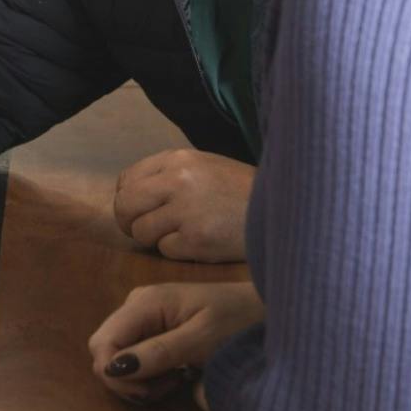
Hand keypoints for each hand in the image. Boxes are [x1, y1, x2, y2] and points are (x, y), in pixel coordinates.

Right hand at [87, 281, 263, 403]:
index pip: (102, 343)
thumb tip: (113, 368)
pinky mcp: (154, 328)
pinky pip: (134, 356)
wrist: (266, 309)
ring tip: (175, 382)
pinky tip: (175, 375)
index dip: (113, 374)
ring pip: (117, 356)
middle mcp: (136, 305)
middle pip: (105, 350)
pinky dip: (148, 374)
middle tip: (164, 388)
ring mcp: (144, 316)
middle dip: (126, 379)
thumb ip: (158, 352)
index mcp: (144, 302)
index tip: (147, 392)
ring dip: (139, 379)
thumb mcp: (201, 339)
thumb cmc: (238, 320)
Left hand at [112, 149, 254, 261]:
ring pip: (141, 231)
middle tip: (147, 230)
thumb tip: (130, 193)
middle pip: (124, 206)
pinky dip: (178, 251)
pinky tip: (200, 242)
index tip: (140, 210)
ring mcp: (185, 210)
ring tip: (183, 233)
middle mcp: (177, 180)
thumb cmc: (240, 191)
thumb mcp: (204, 167)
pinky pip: (165, 250)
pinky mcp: (196, 239)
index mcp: (177, 158)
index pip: (127, 180)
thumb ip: (168, 175)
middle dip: (130, 222)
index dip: (128, 199)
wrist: (285, 211)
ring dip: (156, 238)